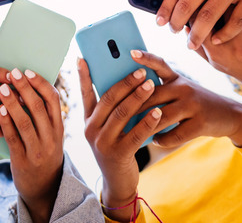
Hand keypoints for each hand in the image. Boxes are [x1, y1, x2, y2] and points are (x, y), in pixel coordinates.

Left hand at [0, 68, 64, 222]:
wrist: (44, 188)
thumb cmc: (44, 153)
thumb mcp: (51, 135)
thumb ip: (43, 115)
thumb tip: (26, 85)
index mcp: (60, 127)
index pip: (53, 99)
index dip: (40, 83)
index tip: (27, 71)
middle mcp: (52, 137)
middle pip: (38, 107)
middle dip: (24, 87)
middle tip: (12, 73)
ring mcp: (38, 150)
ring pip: (25, 121)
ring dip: (12, 102)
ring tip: (1, 88)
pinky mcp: (23, 161)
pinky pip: (13, 138)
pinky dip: (6, 122)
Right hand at [78, 58, 160, 221]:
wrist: (118, 183)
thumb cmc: (117, 149)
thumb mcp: (108, 129)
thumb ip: (111, 110)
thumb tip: (125, 83)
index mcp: (88, 121)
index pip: (85, 94)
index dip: (84, 75)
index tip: (84, 57)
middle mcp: (91, 130)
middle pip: (108, 99)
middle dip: (125, 82)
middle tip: (140, 70)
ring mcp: (103, 143)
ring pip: (121, 113)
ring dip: (137, 97)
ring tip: (150, 84)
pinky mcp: (118, 154)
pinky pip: (135, 133)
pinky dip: (147, 120)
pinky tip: (158, 111)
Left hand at [131, 50, 241, 147]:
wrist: (229, 115)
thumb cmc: (196, 103)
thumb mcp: (182, 90)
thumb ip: (161, 90)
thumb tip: (131, 98)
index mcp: (177, 78)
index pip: (159, 64)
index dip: (145, 58)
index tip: (131, 52)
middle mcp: (184, 88)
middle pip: (152, 96)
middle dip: (132, 107)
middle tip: (116, 116)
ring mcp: (193, 105)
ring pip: (161, 116)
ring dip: (145, 126)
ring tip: (132, 132)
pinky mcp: (200, 123)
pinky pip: (175, 134)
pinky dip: (162, 139)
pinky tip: (155, 141)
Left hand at [155, 0, 241, 45]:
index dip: (165, 6)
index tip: (159, 20)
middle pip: (189, 4)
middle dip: (177, 22)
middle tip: (173, 32)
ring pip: (210, 16)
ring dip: (197, 33)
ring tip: (191, 43)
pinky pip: (237, 20)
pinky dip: (225, 33)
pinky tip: (217, 39)